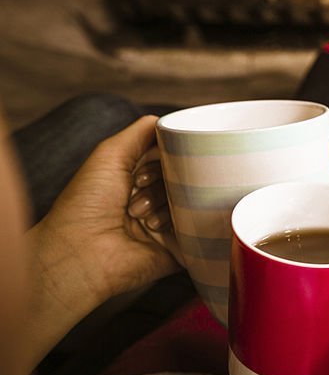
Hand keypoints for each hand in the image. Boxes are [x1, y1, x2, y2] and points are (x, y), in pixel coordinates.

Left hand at [22, 117, 182, 368]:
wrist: (81, 253)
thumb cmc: (86, 204)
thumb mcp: (110, 154)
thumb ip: (141, 133)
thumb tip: (170, 121)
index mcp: (136, 182)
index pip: (172, 160)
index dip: (166, 157)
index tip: (149, 163)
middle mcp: (154, 203)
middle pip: (185, 180)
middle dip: (165, 181)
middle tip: (139, 188)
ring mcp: (168, 228)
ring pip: (193, 203)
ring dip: (166, 205)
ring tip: (138, 216)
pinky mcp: (180, 250)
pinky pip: (201, 232)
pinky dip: (181, 225)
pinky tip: (155, 228)